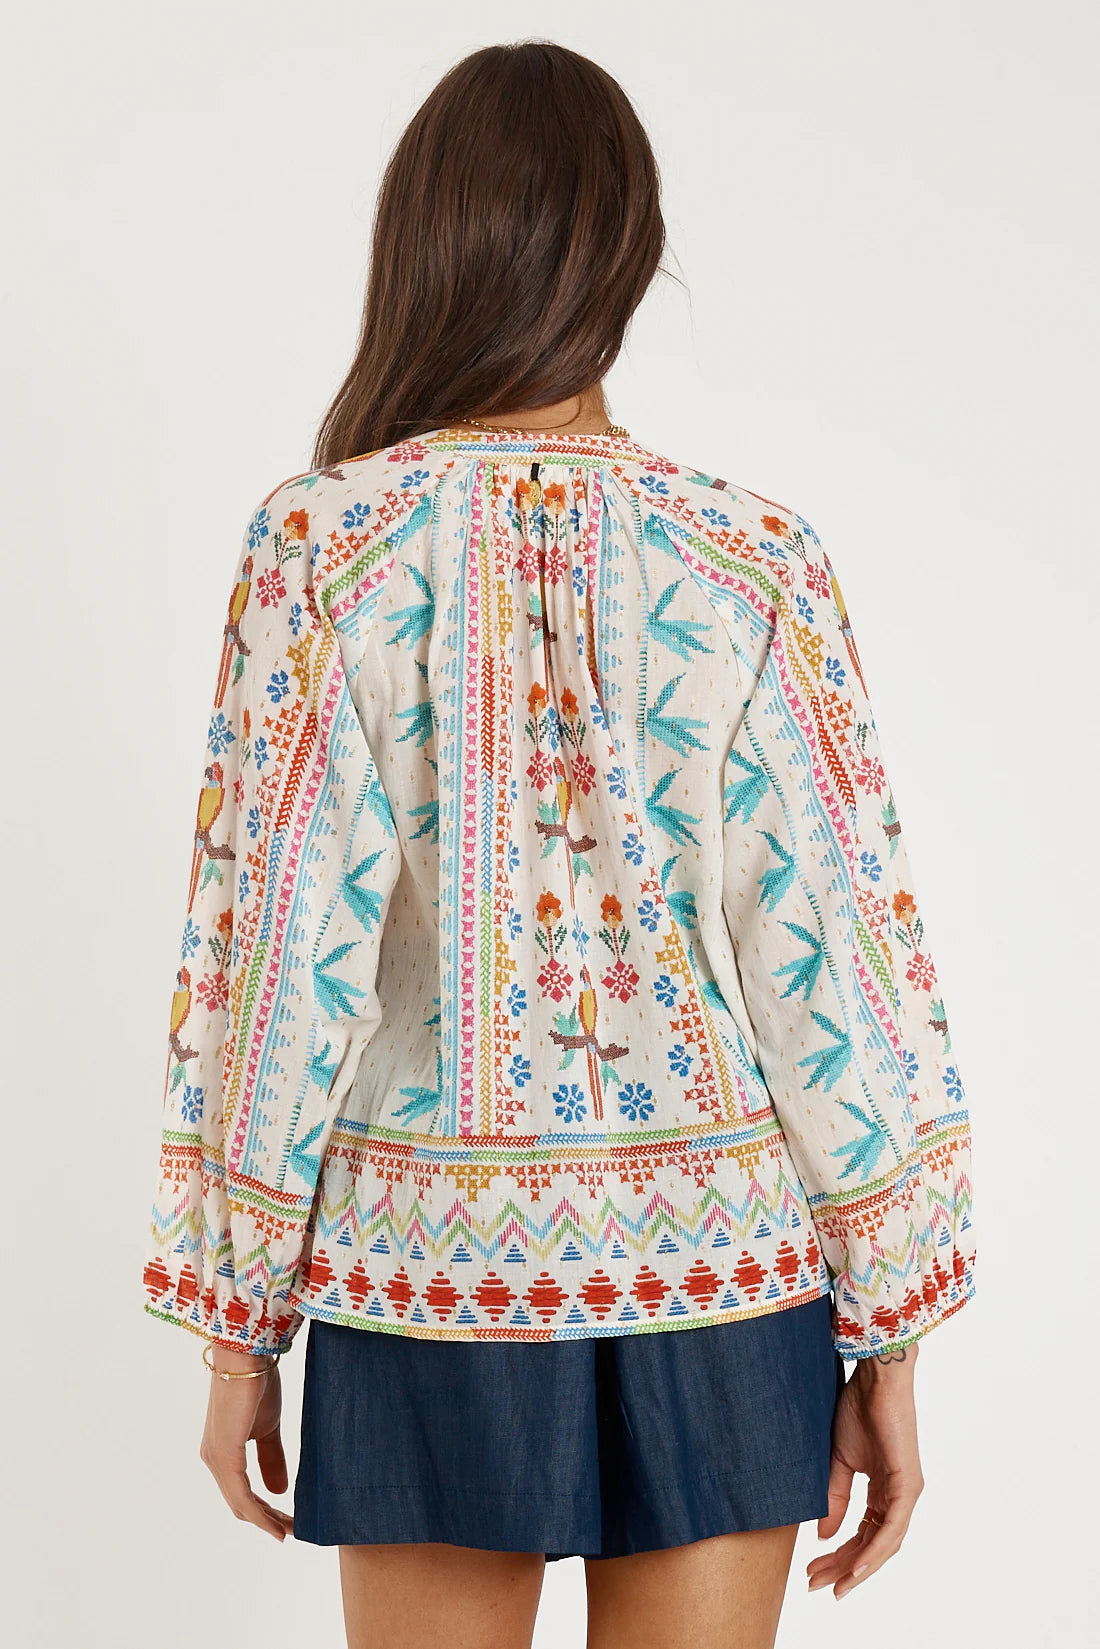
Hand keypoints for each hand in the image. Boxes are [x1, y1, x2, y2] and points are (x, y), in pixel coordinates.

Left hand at [198, 1345, 294, 1540]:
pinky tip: (277, 1524)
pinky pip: (242, 1495)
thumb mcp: (268, 1427)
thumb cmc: (256, 1383)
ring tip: (291, 1530)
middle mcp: (214, 1459)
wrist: (247, 1357)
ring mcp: (217, 1459)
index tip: (289, 1521)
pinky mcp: (225, 1455)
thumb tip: (279, 1492)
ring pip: (240, 1504)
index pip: (241, 1492)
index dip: (264, 1511)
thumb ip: (271, 1458)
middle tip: (294, 1529)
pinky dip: (260, 1514)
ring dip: (266, 1520)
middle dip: (267, 1519)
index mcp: (222, 1452)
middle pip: (240, 1503)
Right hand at [807, 1345, 923, 1600]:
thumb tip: (824, 1536)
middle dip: (843, 1567)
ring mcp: (906, 1492)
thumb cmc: (857, 1408)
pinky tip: (856, 1567)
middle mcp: (898, 1497)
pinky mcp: (908, 1485)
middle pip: (872, 1545)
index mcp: (883, 1491)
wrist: (874, 1378)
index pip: (862, 1534)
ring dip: (858, 1567)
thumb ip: (834, 1498)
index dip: (840, 1556)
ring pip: (884, 1544)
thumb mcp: (838, 1461)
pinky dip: (874, 1551)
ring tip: (834, 1584)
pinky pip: (892, 1528)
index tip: (813, 1571)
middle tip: (816, 1583)